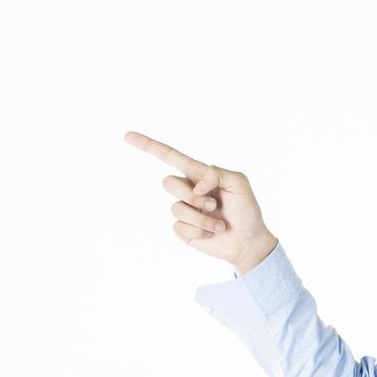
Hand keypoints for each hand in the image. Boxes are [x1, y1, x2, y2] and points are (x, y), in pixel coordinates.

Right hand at [124, 130, 277, 272]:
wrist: (249, 241)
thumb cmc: (246, 210)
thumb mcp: (238, 183)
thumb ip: (216, 173)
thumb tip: (196, 185)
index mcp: (198, 174)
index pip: (170, 156)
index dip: (148, 146)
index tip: (128, 136)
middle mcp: (188, 189)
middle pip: (168, 183)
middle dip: (193, 196)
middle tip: (215, 206)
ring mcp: (184, 210)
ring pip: (176, 208)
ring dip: (202, 218)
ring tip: (219, 224)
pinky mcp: (183, 229)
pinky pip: (179, 227)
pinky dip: (200, 231)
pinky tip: (212, 233)